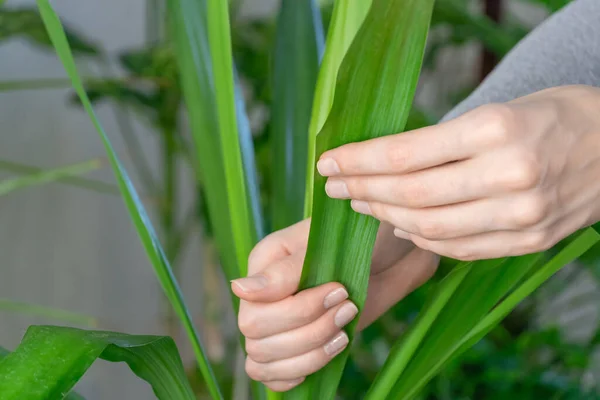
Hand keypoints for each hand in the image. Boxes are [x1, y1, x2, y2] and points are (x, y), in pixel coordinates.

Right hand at [231, 219, 436, 390]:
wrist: (393, 254)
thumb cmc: (360, 238)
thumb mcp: (325, 244)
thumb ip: (284, 270)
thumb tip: (239, 288)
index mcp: (262, 266)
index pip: (255, 311)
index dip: (298, 311)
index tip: (339, 290)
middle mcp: (263, 296)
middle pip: (257, 340)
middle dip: (309, 332)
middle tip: (347, 308)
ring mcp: (279, 322)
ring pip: (263, 362)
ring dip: (310, 354)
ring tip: (344, 332)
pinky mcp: (298, 343)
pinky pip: (272, 374)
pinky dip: (293, 375)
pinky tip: (322, 356)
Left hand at [318, 85, 599, 260]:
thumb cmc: (550, 117)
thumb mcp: (497, 111)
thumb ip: (443, 144)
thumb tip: (384, 169)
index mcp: (497, 130)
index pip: (406, 153)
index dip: (358, 160)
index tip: (328, 162)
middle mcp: (510, 175)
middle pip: (411, 194)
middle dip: (363, 190)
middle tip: (334, 186)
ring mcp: (522, 215)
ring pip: (430, 227)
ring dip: (386, 217)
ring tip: (360, 205)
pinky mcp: (529, 241)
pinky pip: (459, 248)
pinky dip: (422, 239)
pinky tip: (400, 226)